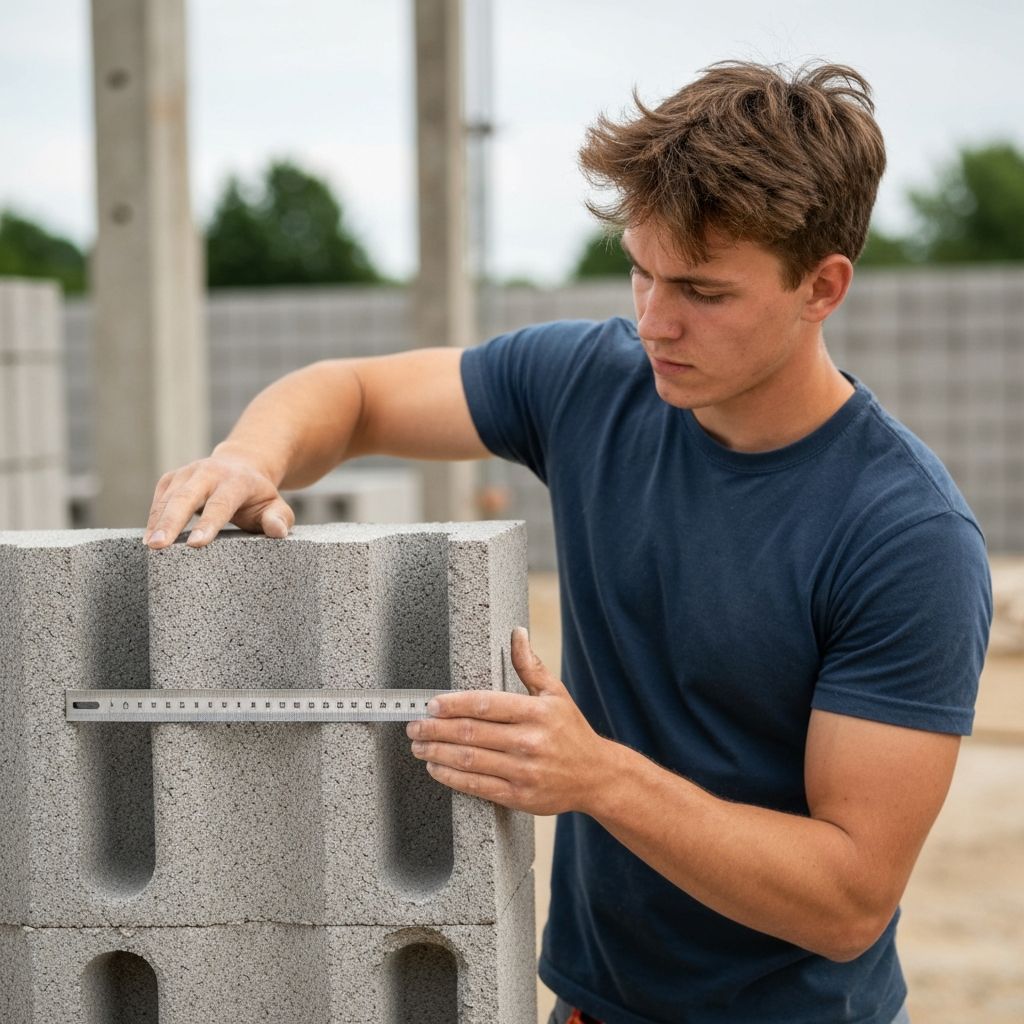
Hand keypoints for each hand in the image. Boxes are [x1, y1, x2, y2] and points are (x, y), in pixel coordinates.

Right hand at [143, 445, 294, 548]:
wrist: (241, 466)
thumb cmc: (258, 495)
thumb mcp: (275, 505)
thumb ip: (279, 518)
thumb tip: (278, 531)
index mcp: (237, 480)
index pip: (221, 503)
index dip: (208, 524)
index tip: (196, 544)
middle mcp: (209, 472)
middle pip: (186, 497)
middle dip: (171, 521)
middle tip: (158, 546)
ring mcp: (188, 473)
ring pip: (168, 497)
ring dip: (157, 521)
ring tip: (150, 547)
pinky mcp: (172, 478)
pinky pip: (159, 499)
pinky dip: (153, 517)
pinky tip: (149, 538)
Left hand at [406, 627, 611, 814]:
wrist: (597, 776)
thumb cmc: (571, 730)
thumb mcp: (555, 693)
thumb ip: (529, 665)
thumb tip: (517, 632)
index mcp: (536, 712)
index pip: (485, 704)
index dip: (453, 704)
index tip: (431, 704)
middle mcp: (529, 741)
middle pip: (470, 733)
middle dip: (435, 729)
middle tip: (413, 726)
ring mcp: (524, 771)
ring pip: (469, 760)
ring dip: (436, 753)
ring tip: (418, 746)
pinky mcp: (519, 796)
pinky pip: (477, 786)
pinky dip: (451, 777)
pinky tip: (435, 768)